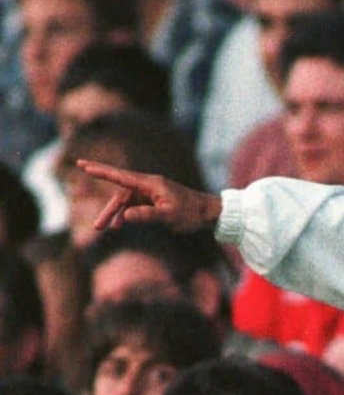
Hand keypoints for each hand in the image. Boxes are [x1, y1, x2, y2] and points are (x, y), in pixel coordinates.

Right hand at [75, 160, 221, 232]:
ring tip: (104, 229)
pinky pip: (134, 205)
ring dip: (115, 214)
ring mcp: (150, 192)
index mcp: (150, 184)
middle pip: (120, 194)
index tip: (83, 165)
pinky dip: (126, 214)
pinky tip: (119, 224)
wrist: (209, 212)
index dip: (101, 171)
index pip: (121, 176)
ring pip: (126, 201)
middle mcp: (148, 185)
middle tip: (96, 226)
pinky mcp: (153, 200)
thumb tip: (125, 216)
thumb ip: (147, 215)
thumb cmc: (191, 213)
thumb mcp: (169, 217)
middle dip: (108, 209)